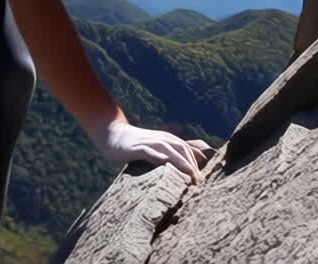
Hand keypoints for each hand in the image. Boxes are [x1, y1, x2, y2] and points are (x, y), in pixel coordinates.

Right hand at [86, 118, 215, 184]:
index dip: (197, 164)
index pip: (188, 150)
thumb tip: (182, 170)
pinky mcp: (138, 147)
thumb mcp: (155, 149)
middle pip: (183, 150)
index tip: (203, 180)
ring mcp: (151, 142)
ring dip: (182, 163)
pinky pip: (151, 152)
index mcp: (168, 140)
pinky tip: (166, 166)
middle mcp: (163, 139)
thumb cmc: (136, 146)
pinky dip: (160, 158)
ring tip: (190, 177)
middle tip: (200, 183)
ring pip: (171, 151)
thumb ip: (168, 156)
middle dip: (193, 166)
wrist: (114, 134)